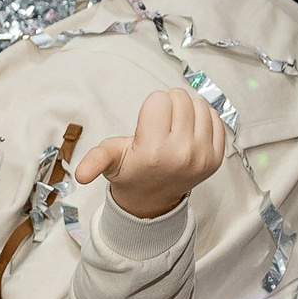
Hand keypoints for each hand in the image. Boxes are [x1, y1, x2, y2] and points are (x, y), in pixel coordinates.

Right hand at [73, 88, 227, 221]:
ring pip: (200, 105)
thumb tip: (80, 176)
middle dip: (169, 106)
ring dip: (188, 111)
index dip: (151, 108)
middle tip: (162, 126)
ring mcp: (202, 156)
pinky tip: (191, 134)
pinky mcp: (216, 158)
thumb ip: (95, 161)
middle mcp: (181, 154)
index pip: (159, 99)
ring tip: (176, 129)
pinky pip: (217, 118)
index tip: (148, 124)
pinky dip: (204, 121)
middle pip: (180, 98)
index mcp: (153, 151)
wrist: (153, 200)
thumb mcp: (109, 162)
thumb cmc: (132, 172)